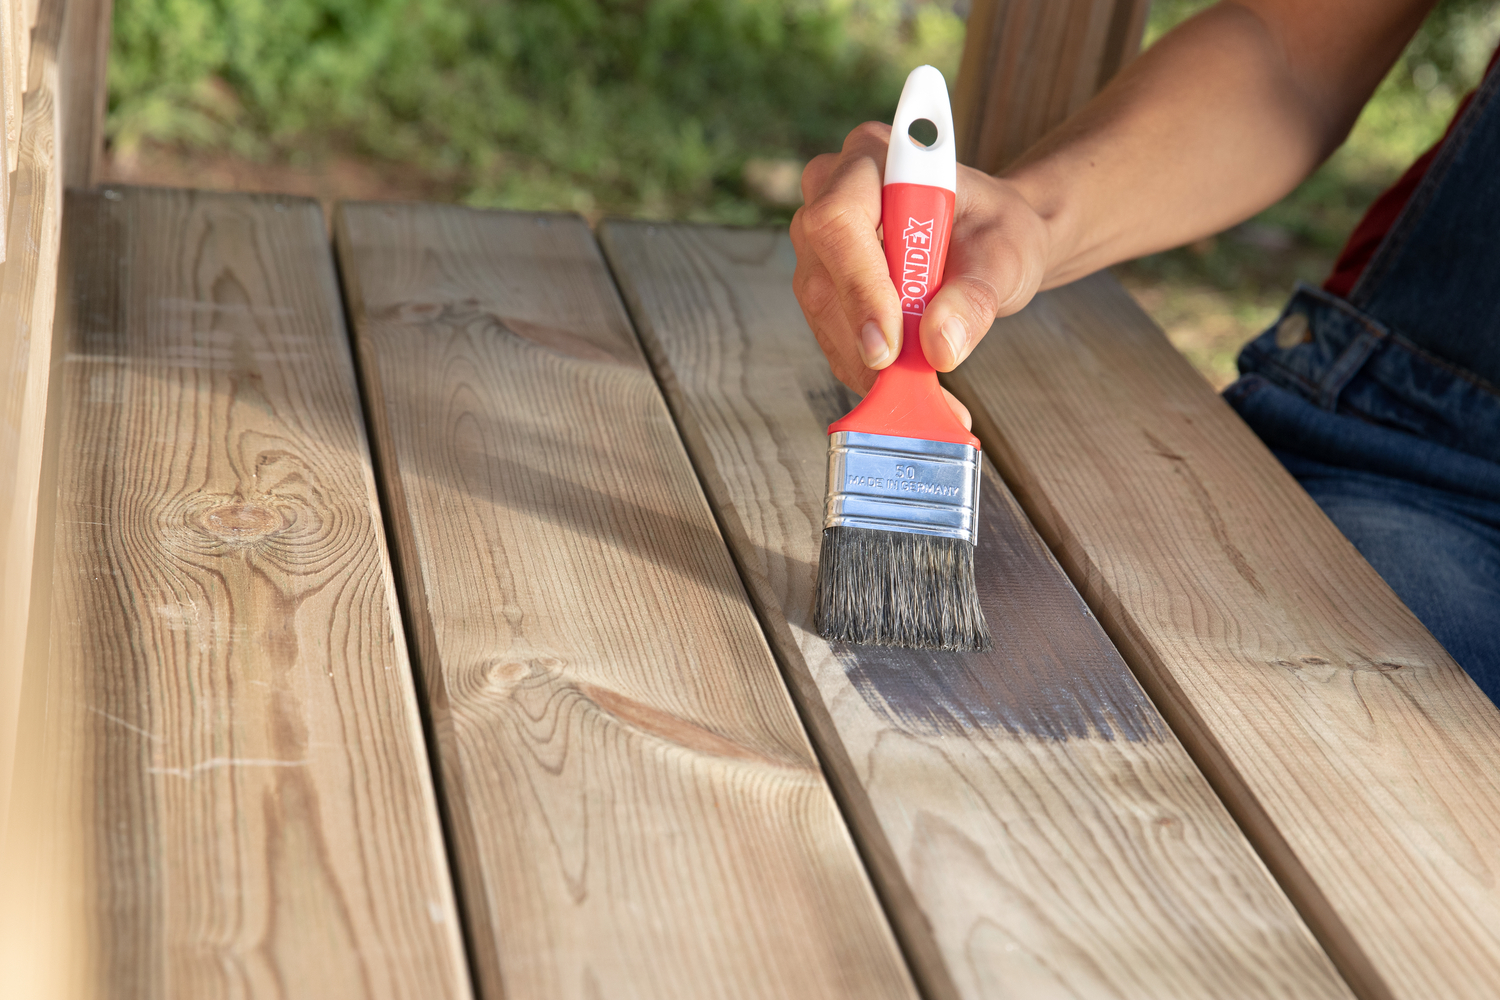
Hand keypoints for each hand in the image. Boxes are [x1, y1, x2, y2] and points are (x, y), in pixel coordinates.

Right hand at [790, 122, 1049, 428]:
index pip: (840, 219)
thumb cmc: (997, 232)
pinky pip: (829, 331)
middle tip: (908, 384)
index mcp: (875, 159)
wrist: (989, 241)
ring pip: (822, 310)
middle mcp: (832, 190)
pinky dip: (864, 366)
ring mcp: (819, 239)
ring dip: (864, 359)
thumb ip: (974, 297)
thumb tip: (939, 346)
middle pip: (821, 272)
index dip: (859, 285)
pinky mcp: (821, 280)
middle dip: (863, 336)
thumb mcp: (1005, 258)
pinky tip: (903, 381)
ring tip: (918, 389)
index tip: (890, 345)